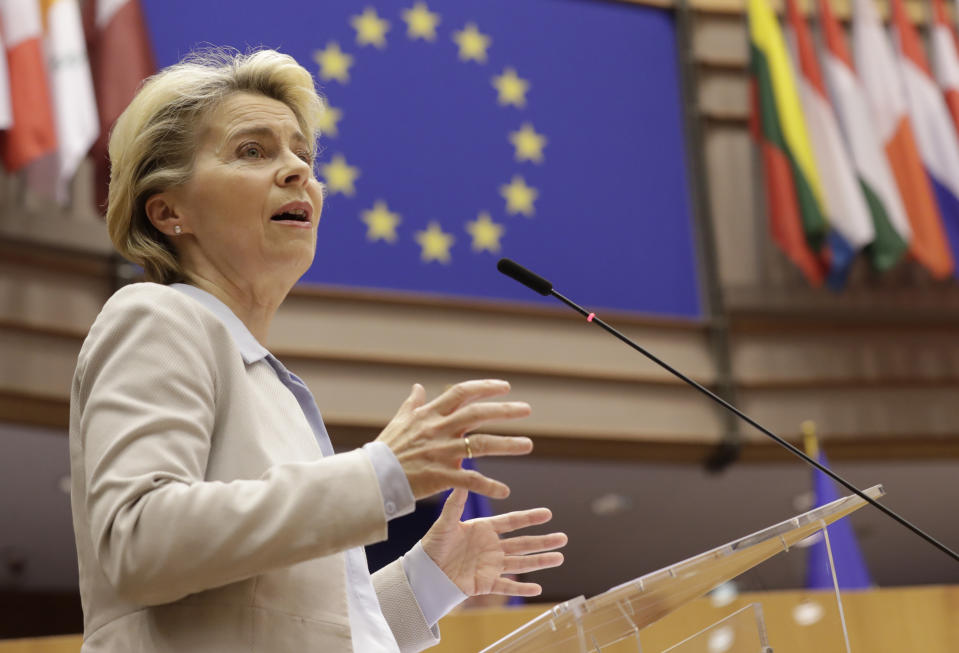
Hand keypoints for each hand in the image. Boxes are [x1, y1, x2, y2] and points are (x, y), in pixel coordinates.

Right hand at [376, 380, 532, 499]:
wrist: (372, 479)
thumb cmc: (386, 450)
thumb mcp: (399, 422)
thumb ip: (413, 404)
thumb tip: (418, 387)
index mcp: (430, 415)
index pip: (461, 393)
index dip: (484, 387)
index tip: (505, 386)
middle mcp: (438, 430)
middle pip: (477, 414)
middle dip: (504, 410)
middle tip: (526, 409)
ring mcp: (441, 452)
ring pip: (481, 445)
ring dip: (507, 444)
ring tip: (527, 445)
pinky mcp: (440, 476)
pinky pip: (470, 480)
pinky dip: (488, 486)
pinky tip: (504, 491)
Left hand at [421, 488, 567, 597]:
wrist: (424, 572)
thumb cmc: (432, 545)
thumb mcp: (445, 522)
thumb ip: (456, 503)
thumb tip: (462, 478)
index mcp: (484, 529)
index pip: (512, 522)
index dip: (530, 518)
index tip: (548, 513)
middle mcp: (491, 547)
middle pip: (523, 543)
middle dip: (543, 541)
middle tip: (564, 538)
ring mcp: (490, 566)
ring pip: (520, 563)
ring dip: (540, 561)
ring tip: (560, 558)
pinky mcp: (485, 584)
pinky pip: (506, 586)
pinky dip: (521, 589)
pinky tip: (537, 589)